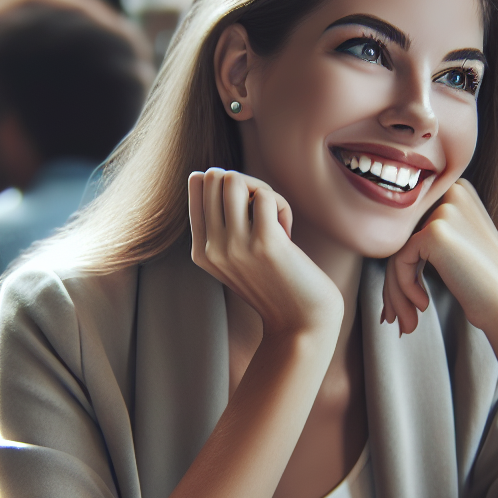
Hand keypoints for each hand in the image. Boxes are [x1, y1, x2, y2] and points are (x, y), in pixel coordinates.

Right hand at [188, 168, 342, 339]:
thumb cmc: (275, 283)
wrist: (300, 322)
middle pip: (215, 176)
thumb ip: (221, 224)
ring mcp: (235, 246)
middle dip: (245, 184)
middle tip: (264, 212)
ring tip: (274, 216)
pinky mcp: (264, 243)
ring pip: (235, 180)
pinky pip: (266, 196)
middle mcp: (211, 248)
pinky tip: (287, 231)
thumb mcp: (236, 257)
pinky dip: (281, 206)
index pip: (197, 184)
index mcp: (200, 250)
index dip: (228, 182)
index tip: (246, 209)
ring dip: (262, 190)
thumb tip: (213, 174)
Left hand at [382, 179, 497, 338]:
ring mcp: (444, 210)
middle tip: (397, 316)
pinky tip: (423, 305)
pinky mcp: (434, 231)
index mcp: (459, 191)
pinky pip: (399, 261)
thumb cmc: (485, 284)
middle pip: (402, 238)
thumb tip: (386, 251)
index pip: (413, 226)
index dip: (403, 265)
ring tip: (406, 323)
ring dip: (395, 292)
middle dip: (394, 283)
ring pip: (396, 251)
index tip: (402, 301)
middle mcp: (452, 193)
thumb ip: (426, 236)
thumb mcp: (458, 246)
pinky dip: (404, 288)